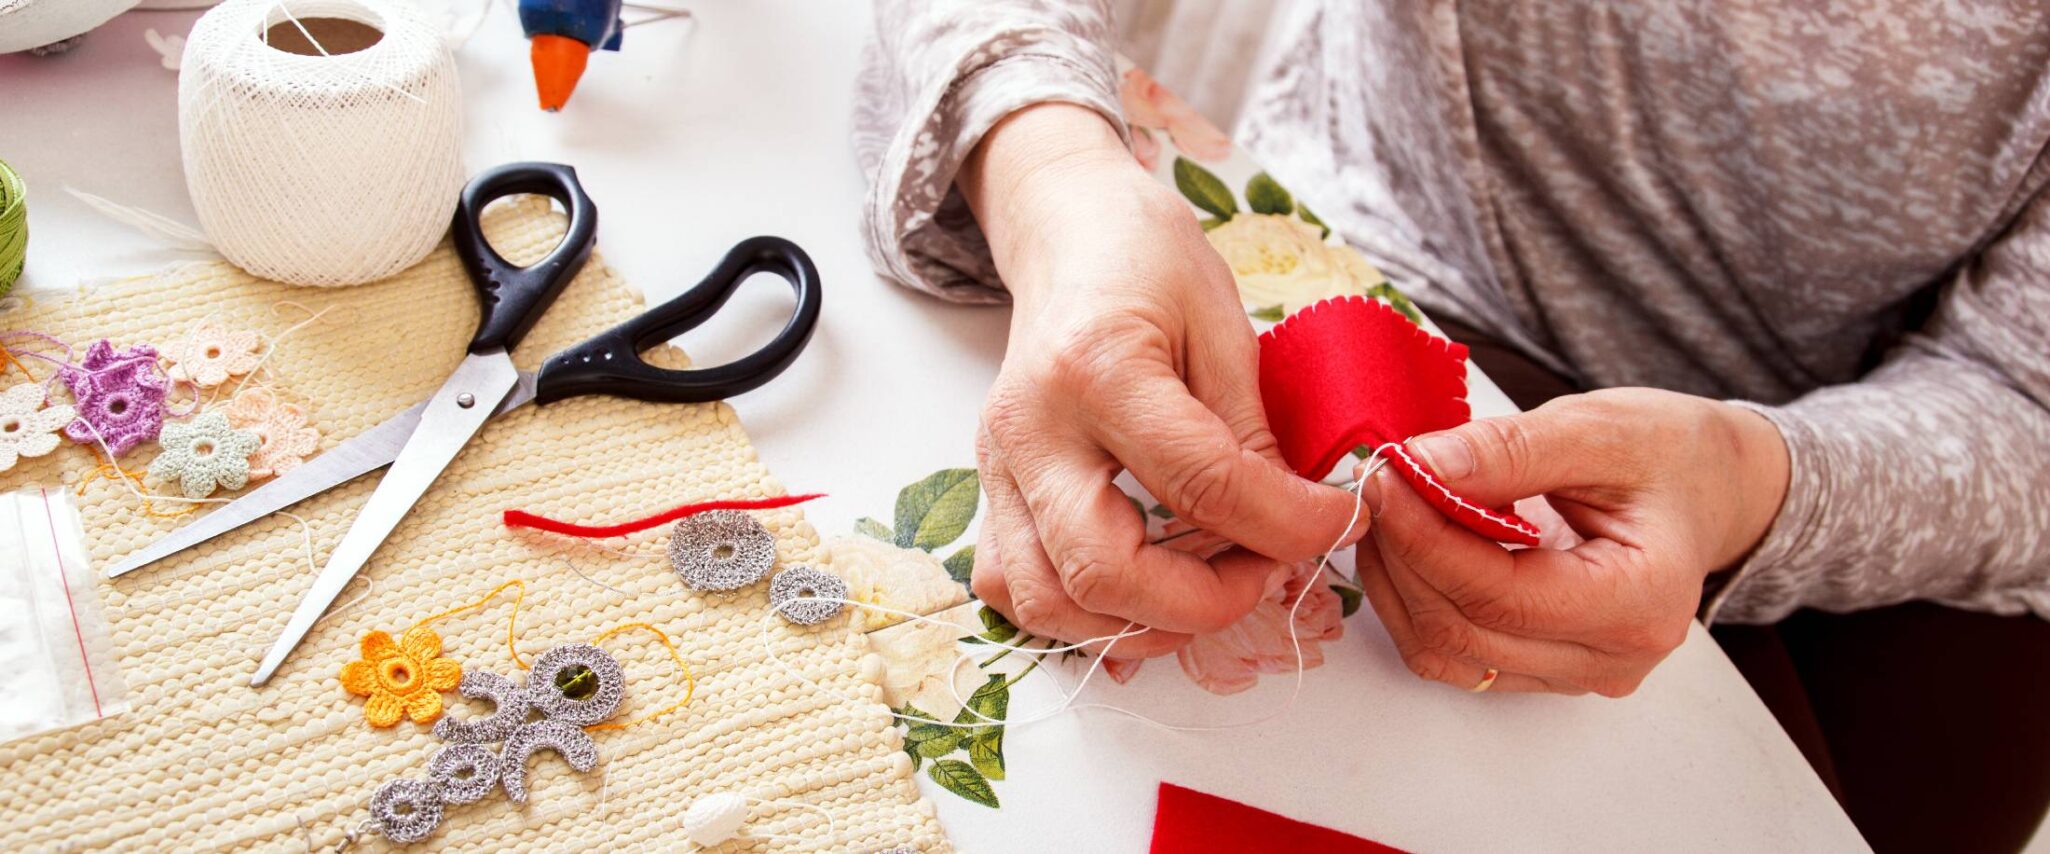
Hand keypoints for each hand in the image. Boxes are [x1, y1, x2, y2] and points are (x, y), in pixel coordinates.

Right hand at [958, 104, 1364, 656]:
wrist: (1068, 233)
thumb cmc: (1148, 262)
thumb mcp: (1223, 326)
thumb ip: (1252, 436)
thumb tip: (1303, 525)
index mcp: (1097, 367)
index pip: (1202, 485)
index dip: (1288, 525)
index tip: (1341, 522)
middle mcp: (1031, 427)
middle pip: (1103, 570)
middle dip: (1204, 602)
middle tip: (1266, 572)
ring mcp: (998, 465)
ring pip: (1044, 601)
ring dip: (1137, 623)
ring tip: (1206, 588)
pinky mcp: (991, 488)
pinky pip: (1013, 587)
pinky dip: (1075, 614)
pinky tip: (1139, 590)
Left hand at [1356, 388, 1789, 695]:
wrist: (1707, 486)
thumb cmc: (1668, 454)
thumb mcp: (1596, 429)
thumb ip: (1507, 451)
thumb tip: (1419, 467)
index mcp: (1643, 599)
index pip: (1502, 595)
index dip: (1425, 539)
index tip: (1385, 480)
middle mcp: (1613, 656)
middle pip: (1466, 631)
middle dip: (1403, 556)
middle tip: (1375, 485)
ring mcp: (1579, 673)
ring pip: (1449, 652)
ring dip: (1399, 583)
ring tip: (1388, 511)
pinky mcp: (1547, 669)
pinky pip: (1458, 654)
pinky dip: (1418, 602)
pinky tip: (1409, 545)